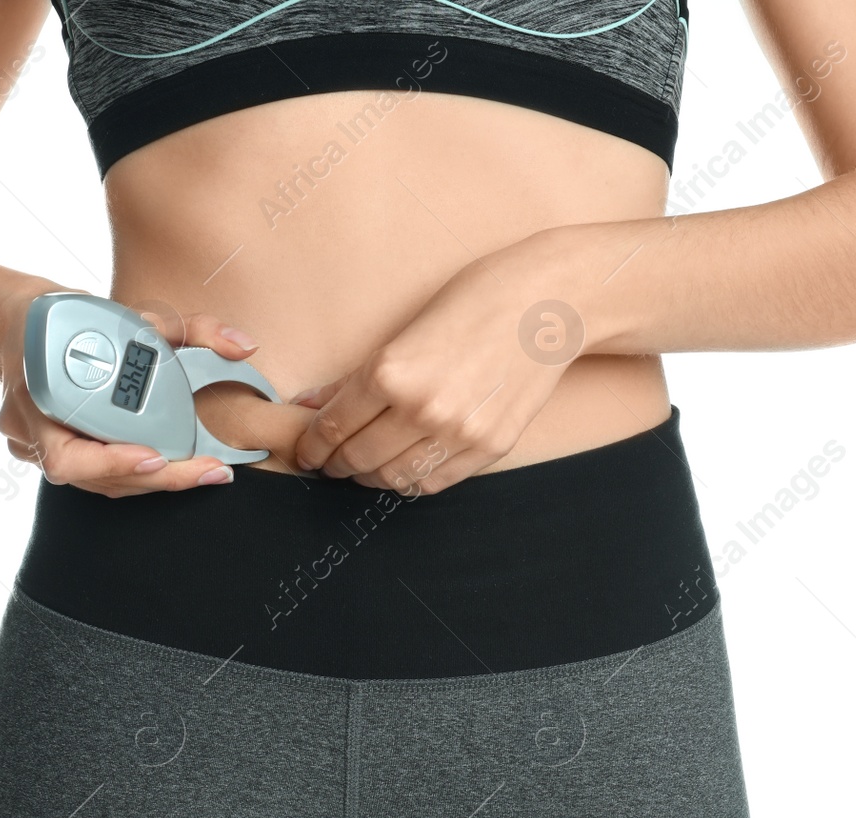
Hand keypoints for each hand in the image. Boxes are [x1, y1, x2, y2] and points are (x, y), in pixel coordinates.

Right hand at [0, 289, 268, 496]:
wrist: (24, 324)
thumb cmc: (74, 319)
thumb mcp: (134, 315)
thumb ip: (191, 329)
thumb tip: (244, 346)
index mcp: (36, 391)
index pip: (66, 453)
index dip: (111, 462)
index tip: (155, 457)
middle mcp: (28, 429)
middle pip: (89, 478)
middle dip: (150, 479)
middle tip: (204, 471)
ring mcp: (31, 447)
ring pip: (93, 484)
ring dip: (147, 481)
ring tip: (201, 471)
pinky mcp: (43, 455)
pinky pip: (90, 478)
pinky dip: (129, 475)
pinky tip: (170, 468)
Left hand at [291, 234, 580, 493]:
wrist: (551, 303)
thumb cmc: (476, 299)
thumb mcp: (405, 329)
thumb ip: (357, 377)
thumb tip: (311, 406)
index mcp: (391, 371)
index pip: (334, 426)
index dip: (311, 445)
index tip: (304, 452)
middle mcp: (422, 408)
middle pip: (358, 457)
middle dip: (335, 464)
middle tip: (328, 462)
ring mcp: (459, 433)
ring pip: (393, 477)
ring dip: (369, 477)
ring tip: (362, 467)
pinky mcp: (490, 447)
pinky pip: (434, 481)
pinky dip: (410, 480)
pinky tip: (401, 468)